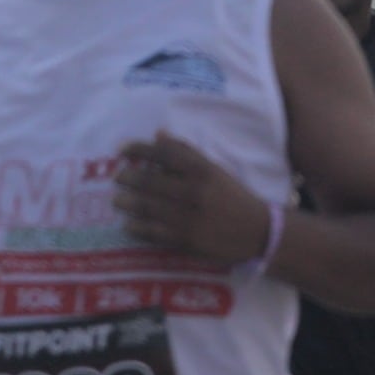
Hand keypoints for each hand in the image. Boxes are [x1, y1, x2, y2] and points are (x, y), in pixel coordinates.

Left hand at [113, 132, 267, 261]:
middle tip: (118, 178)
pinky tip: (128, 224)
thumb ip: (186, 152)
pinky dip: (135, 227)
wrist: (257, 231)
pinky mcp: (184, 239)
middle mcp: (193, 191)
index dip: (137, 149)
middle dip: (126, 178)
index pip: (162, 154)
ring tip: (118, 200)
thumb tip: (157, 134)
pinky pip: (150, 231)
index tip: (121, 149)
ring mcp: (187, 217)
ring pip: (144, 206)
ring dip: (125, 202)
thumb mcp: (214, 170)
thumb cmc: (231, 196)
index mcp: (202, 171)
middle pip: (147, 180)